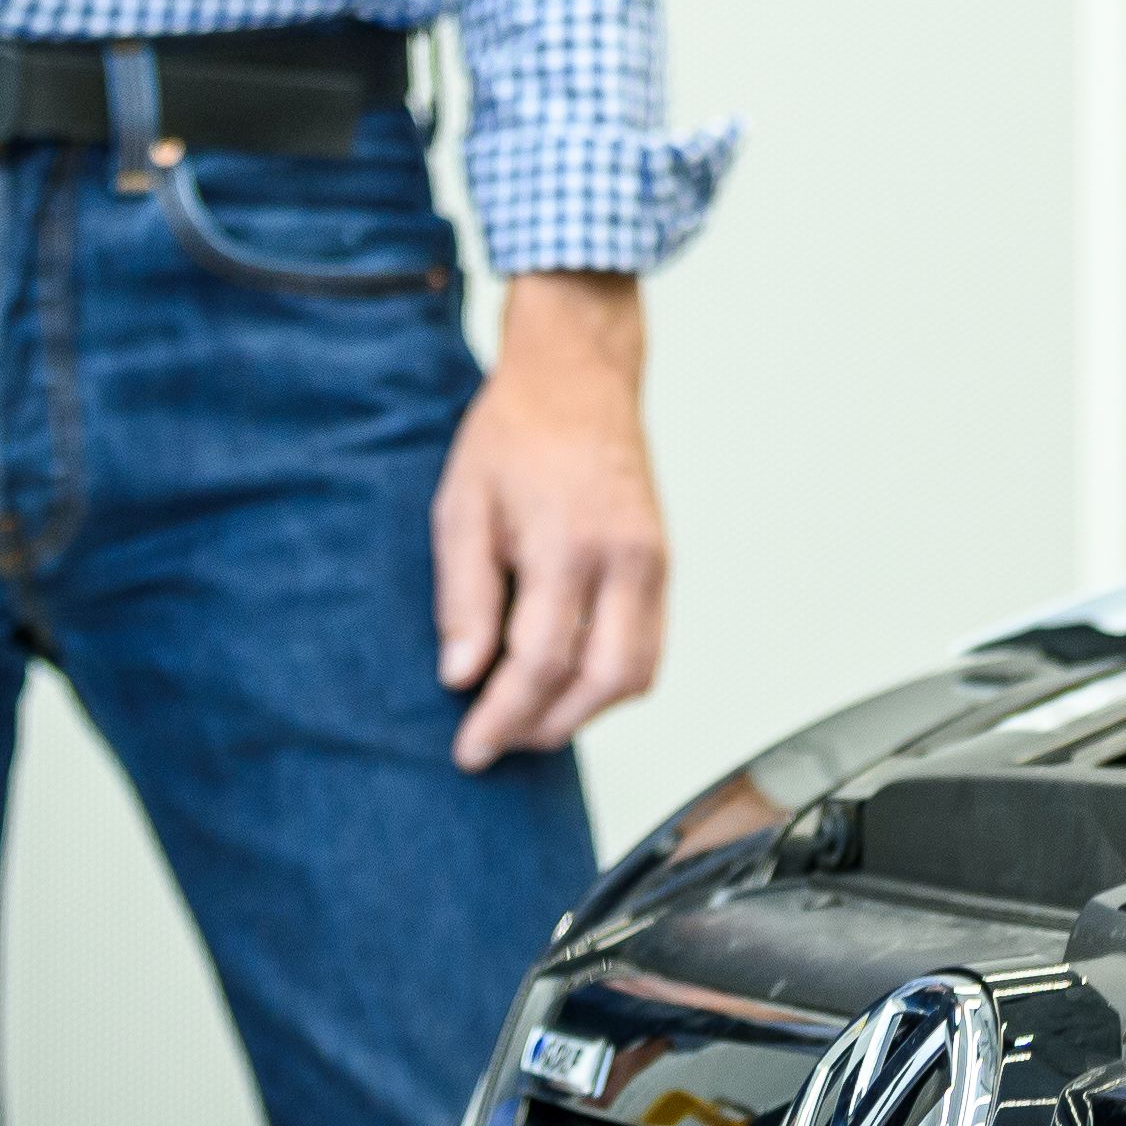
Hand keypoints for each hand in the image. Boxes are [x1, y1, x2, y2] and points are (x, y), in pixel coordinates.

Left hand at [434, 270, 667, 770]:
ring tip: (528, 715)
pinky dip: (611, 679)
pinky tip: (566, 679)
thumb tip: (463, 676)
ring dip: (584, 710)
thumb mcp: (462, 505)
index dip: (502, 717)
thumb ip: (463, 596)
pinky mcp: (663, 562)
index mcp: (568, 543)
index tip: (469, 750)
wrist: (579, 375)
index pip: (540, 662)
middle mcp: (625, 558)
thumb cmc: (515, 432)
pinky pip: (650, 645)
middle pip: (602, 682)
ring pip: (638, 674)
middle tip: (497, 738)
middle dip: (547, 726)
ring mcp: (654, 561)